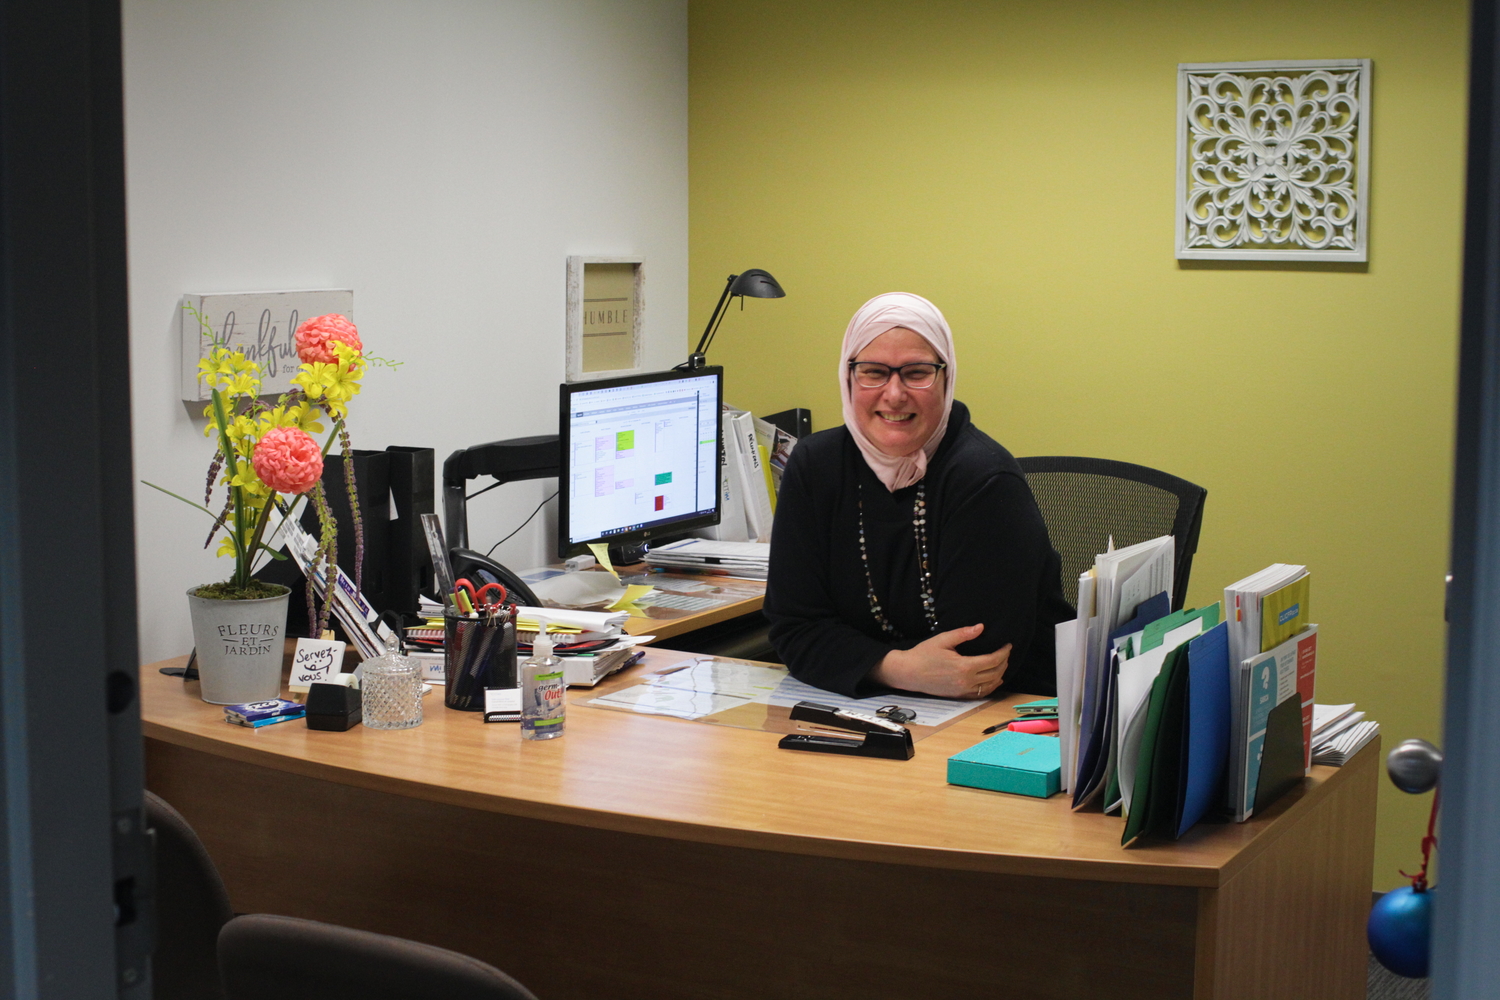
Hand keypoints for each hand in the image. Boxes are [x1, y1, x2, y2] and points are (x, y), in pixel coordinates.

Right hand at [870, 624, 1011, 699]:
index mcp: (964, 667)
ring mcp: (963, 690)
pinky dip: (991, 686)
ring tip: (1003, 664)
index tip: (1008, 645)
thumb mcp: (943, 639)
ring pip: (990, 685)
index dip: (1003, 652)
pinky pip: (981, 693)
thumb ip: (963, 634)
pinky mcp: (959, 695)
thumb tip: (981, 627)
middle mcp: (966, 681)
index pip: (992, 660)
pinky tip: (994, 679)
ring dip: (1000, 674)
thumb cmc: (924, 654)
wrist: (909, 673)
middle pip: (995, 673)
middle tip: (1006, 652)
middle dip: (1004, 662)